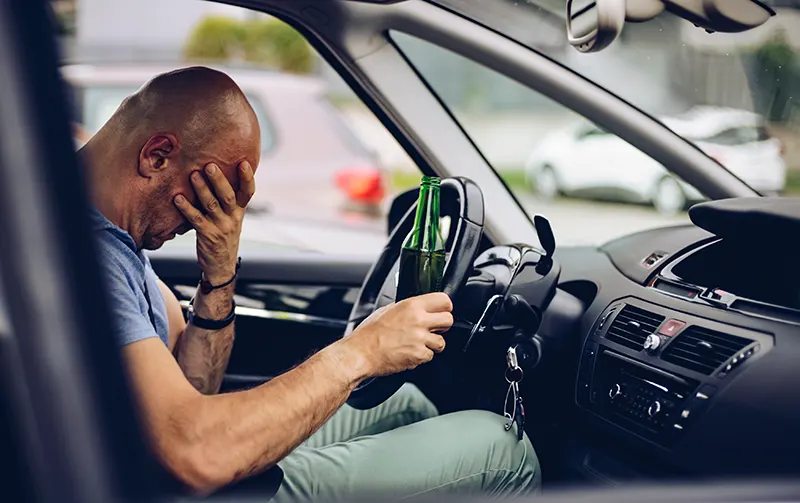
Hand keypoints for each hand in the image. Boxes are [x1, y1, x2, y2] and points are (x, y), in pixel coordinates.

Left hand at [174, 161, 254, 283]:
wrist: (221, 265)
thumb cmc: (223, 235)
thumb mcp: (232, 217)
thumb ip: (227, 199)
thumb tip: (216, 172)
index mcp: (240, 210)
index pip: (248, 192)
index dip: (247, 178)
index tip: (244, 162)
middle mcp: (233, 217)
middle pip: (228, 196)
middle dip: (219, 180)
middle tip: (210, 165)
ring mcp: (221, 227)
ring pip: (212, 205)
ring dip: (202, 189)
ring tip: (193, 175)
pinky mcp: (208, 235)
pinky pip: (196, 219)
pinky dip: (186, 208)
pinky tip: (178, 198)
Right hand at [341, 292, 453, 377]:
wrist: (361, 353)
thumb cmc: (369, 333)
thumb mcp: (387, 310)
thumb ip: (407, 308)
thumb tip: (418, 308)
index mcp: (411, 306)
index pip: (444, 300)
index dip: (444, 307)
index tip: (441, 312)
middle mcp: (418, 320)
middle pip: (448, 320)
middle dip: (442, 326)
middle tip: (432, 329)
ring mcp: (420, 339)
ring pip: (441, 342)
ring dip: (432, 344)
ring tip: (416, 344)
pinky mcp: (419, 355)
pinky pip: (430, 356)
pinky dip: (422, 357)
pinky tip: (409, 353)